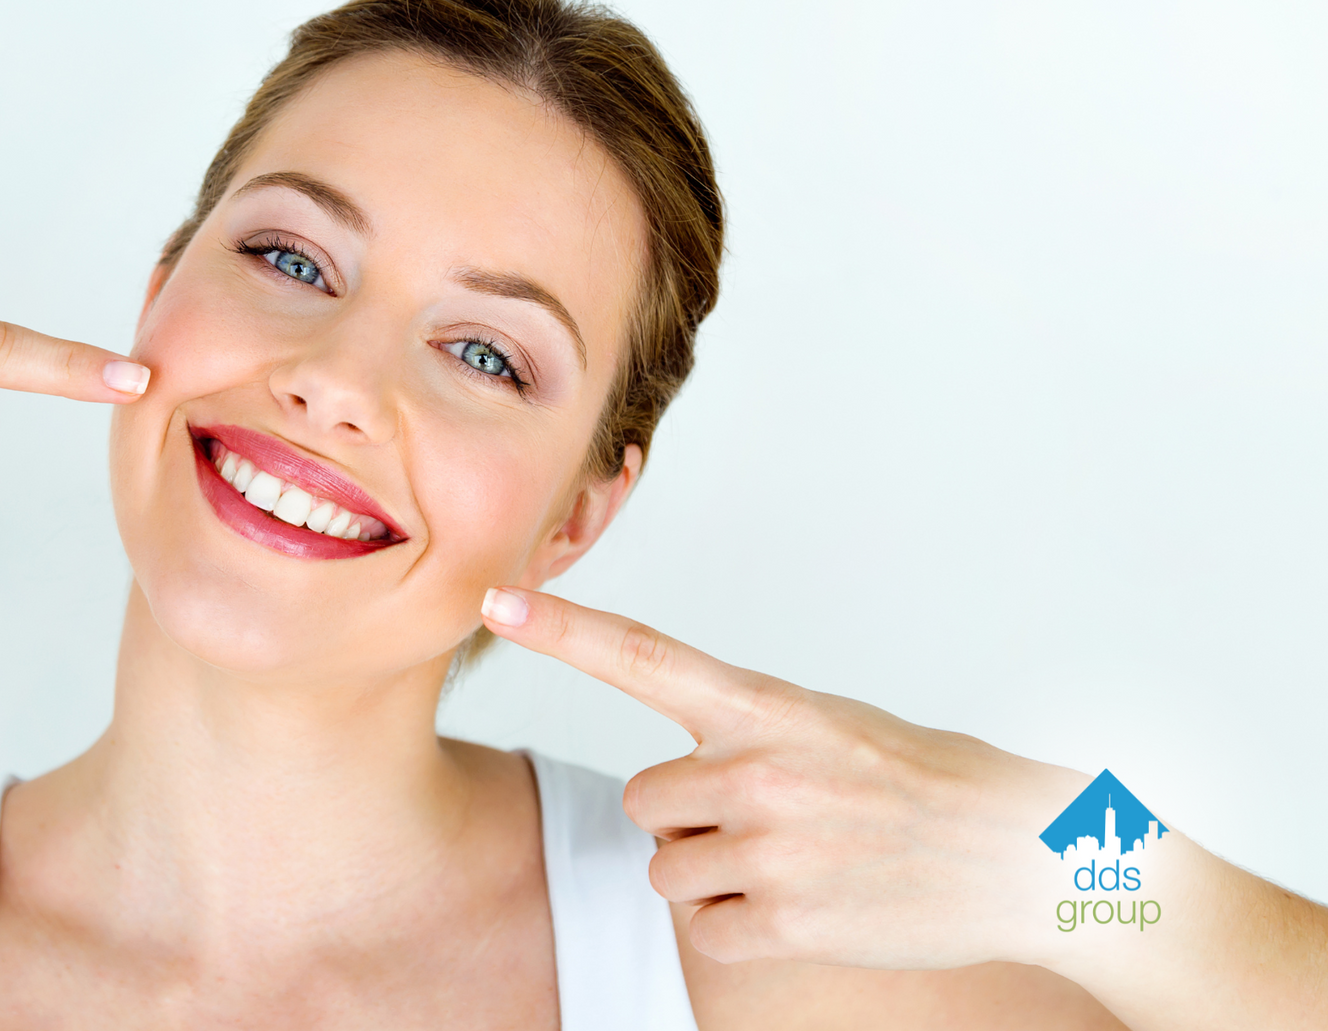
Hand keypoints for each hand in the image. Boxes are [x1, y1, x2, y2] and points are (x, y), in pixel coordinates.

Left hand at [481, 586, 1085, 970]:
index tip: (497, 598)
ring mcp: (773, 847)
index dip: (564, 628)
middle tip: (768, 821)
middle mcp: (760, 770)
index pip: (644, 656)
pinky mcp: (787, 920)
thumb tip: (679, 771)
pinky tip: (805, 906)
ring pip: (668, 868)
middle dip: (688, 818)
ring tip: (798, 862)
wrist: (1029, 858)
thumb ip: (748, 733)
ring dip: (715, 874)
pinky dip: (742, 926)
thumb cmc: (927, 786)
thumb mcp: (834, 726)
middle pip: (646, 800)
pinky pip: (705, 928)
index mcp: (770, 707)